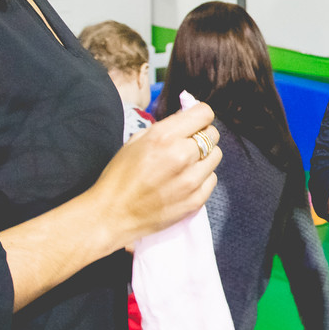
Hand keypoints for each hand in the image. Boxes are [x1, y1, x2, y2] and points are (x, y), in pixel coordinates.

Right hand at [86, 103, 221, 249]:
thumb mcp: (136, 141)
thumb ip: (166, 128)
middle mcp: (181, 155)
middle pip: (213, 135)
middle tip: (188, 144)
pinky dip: (202, 177)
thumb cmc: (119, 177)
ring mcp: (191, 180)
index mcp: (164, 137)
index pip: (204, 114)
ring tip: (186, 164)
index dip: (200, 116)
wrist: (112, 215)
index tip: (195, 122)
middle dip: (202, 135)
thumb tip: (187, 120)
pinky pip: (212, 179)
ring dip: (204, 157)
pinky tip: (185, 181)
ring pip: (216, 156)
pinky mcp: (196, 200)